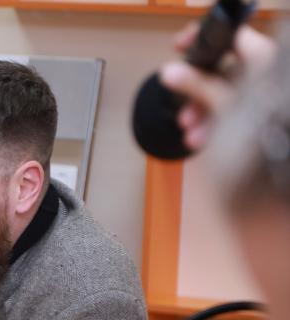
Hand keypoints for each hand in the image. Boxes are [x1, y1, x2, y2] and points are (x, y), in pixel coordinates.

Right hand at [158, 23, 275, 150]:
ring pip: (222, 93)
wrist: (272, 160)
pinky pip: (228, 110)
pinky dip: (212, 123)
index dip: (202, 39)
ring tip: (189, 131)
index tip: (179, 47)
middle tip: (177, 98)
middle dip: (195, 91)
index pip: (229, 37)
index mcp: (261, 58)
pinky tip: (198, 139)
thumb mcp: (223, 102)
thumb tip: (168, 71)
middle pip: (221, 69)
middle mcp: (262, 72)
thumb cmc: (261, 125)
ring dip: (200, 113)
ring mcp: (258, 92)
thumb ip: (196, 84)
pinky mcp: (254, 113)